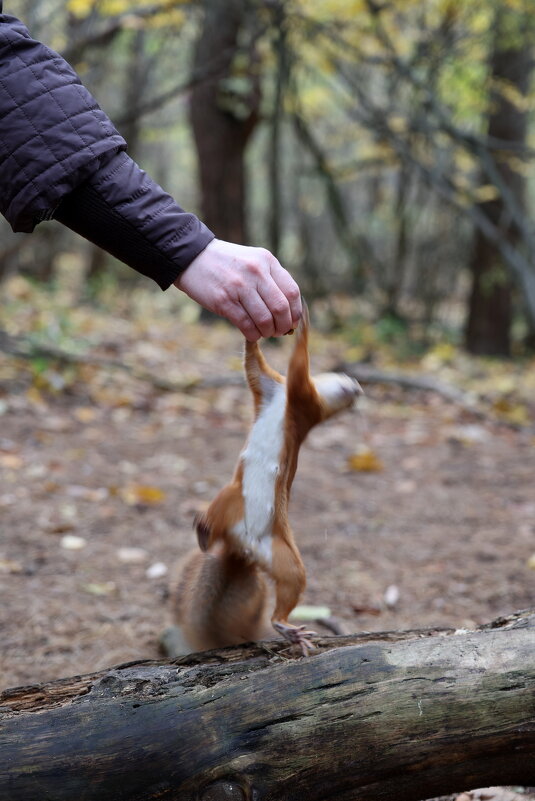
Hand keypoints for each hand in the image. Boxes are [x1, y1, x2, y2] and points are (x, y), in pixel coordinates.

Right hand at [174, 239, 301, 339]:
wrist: (193, 257)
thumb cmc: (228, 264)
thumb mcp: (254, 261)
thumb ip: (271, 280)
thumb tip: (289, 313)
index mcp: (267, 261)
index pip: (292, 292)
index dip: (295, 312)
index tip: (292, 321)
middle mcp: (256, 272)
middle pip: (281, 308)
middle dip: (283, 326)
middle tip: (279, 331)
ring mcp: (239, 287)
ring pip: (265, 319)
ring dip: (268, 332)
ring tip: (264, 332)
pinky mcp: (224, 300)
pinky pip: (246, 325)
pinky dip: (253, 334)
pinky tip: (252, 333)